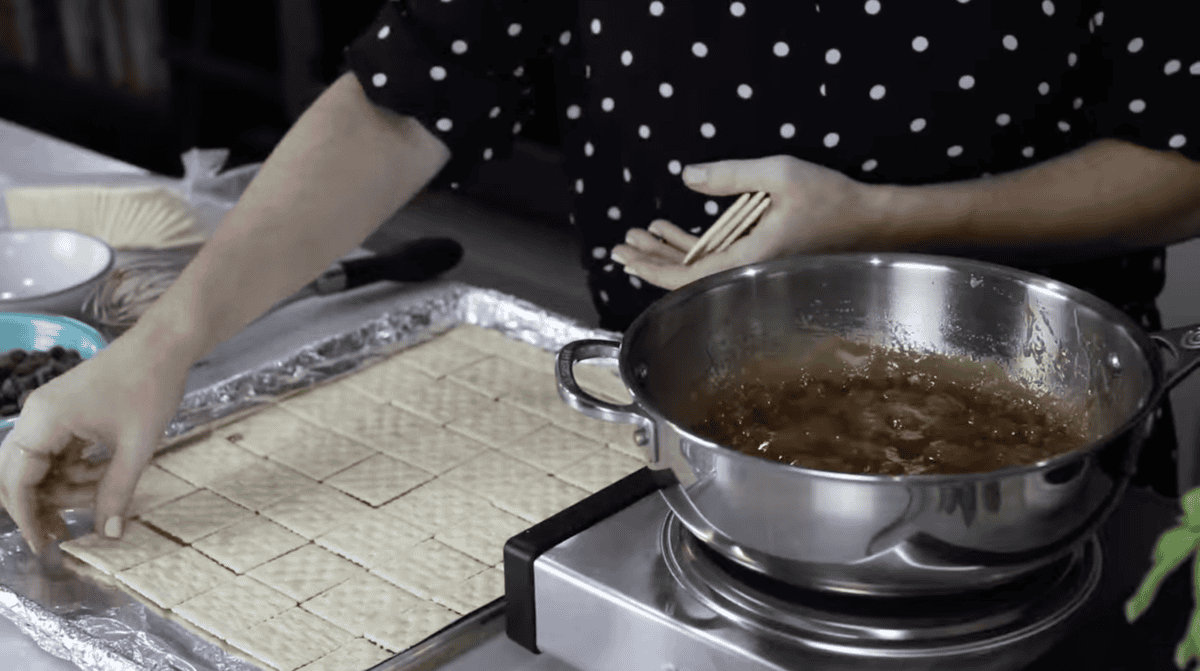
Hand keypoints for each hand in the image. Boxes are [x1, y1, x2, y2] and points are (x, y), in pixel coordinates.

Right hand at [0, 329, 193, 553]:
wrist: (166, 344)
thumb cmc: (151, 387)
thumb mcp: (137, 447)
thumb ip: (117, 492)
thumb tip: (108, 536)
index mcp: (43, 421)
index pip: (17, 481)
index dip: (27, 517)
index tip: (45, 546)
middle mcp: (36, 416)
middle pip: (19, 474)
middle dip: (42, 505)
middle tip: (66, 533)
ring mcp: (49, 412)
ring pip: (41, 465)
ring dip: (65, 487)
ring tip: (101, 496)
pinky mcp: (66, 412)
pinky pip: (58, 451)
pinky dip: (75, 469)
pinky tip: (103, 475)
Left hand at [610, 155, 886, 290]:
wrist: (873, 222)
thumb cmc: (832, 197)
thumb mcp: (780, 174)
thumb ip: (731, 175)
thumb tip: (687, 176)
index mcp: (750, 259)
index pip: (688, 275)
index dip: (652, 267)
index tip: (626, 256)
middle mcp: (749, 271)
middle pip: (687, 277)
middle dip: (651, 260)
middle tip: (619, 247)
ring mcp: (755, 267)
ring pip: (701, 266)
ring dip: (669, 250)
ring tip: (639, 233)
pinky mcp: (762, 259)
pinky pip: (718, 258)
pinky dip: (693, 245)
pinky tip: (672, 228)